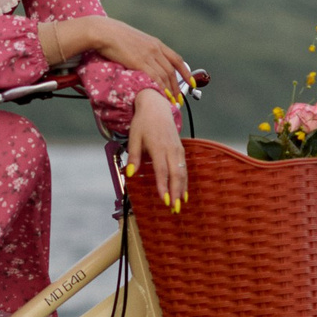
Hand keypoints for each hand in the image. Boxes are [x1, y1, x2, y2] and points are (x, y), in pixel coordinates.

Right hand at [43, 16, 195, 97]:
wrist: (104, 32)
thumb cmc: (114, 36)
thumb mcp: (134, 40)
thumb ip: (142, 50)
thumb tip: (143, 59)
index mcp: (155, 43)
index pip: (177, 59)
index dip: (185, 72)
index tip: (191, 82)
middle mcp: (155, 49)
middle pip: (172, 71)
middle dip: (177, 87)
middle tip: (178, 99)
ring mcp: (148, 56)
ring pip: (165, 76)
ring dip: (169, 91)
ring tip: (170, 102)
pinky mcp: (140, 62)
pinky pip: (154, 78)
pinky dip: (160, 88)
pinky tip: (161, 96)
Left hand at [123, 89, 188, 205]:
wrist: (156, 107)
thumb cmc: (143, 123)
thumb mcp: (133, 137)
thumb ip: (134, 156)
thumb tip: (131, 174)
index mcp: (158, 147)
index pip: (161, 170)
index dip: (163, 186)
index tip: (163, 200)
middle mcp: (170, 149)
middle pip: (176, 174)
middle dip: (175, 193)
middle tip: (174, 209)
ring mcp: (177, 149)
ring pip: (182, 172)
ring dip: (182, 189)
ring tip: (180, 204)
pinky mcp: (180, 150)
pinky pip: (184, 168)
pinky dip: (185, 181)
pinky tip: (184, 193)